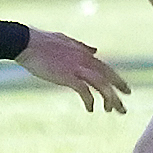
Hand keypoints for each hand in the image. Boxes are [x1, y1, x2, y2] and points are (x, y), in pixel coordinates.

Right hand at [14, 28, 129, 113]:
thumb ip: (82, 47)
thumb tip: (95, 50)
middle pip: (108, 77)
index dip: (116, 80)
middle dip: (119, 91)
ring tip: (112, 111)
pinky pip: (84, 90)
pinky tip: (91, 109)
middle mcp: (85, 60)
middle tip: (125, 105)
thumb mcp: (67, 41)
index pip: (105, 69)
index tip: (124, 90)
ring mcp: (77, 67)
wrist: (27, 42)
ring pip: (101, 84)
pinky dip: (89, 100)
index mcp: (85, 53)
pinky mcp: (67, 76)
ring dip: (109, 99)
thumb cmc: (43, 42)